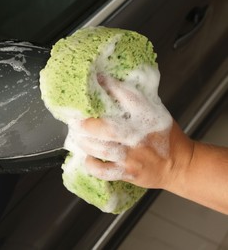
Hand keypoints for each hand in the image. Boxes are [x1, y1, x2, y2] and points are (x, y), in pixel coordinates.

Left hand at [66, 74, 192, 188]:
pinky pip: (103, 171)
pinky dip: (91, 164)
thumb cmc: (165, 136)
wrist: (180, 165)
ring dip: (84, 142)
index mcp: (147, 116)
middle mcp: (138, 135)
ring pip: (101, 149)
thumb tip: (108, 84)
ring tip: (76, 135)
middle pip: (106, 128)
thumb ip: (135, 101)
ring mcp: (132, 156)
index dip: (109, 86)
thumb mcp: (155, 112)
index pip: (127, 96)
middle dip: (86, 124)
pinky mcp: (127, 172)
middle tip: (74, 120)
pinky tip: (87, 157)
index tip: (96, 80)